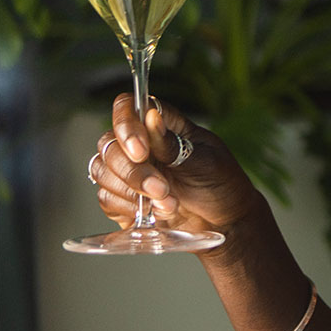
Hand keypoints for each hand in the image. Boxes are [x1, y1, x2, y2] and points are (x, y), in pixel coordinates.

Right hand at [91, 94, 261, 236]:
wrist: (227, 222)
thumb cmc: (222, 184)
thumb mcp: (205, 162)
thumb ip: (173, 144)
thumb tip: (151, 117)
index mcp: (164, 126)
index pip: (129, 107)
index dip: (126, 126)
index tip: (140, 151)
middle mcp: (143, 145)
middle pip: (109, 143)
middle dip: (133, 170)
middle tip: (162, 188)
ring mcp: (132, 171)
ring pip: (102, 170)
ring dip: (131, 190)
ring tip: (168, 204)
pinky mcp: (125, 199)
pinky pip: (106, 198)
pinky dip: (128, 208)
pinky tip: (154, 213)